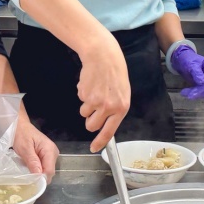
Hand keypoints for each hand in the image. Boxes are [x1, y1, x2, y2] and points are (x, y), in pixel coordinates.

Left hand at [13, 115, 58, 176]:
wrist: (20, 126)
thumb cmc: (21, 135)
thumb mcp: (24, 149)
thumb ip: (33, 162)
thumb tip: (39, 177)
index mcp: (50, 150)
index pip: (50, 171)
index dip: (41, 178)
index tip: (30, 182)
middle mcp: (54, 153)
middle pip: (49, 172)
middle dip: (39, 176)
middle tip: (26, 176)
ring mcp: (51, 154)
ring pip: (47, 170)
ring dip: (37, 173)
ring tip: (27, 170)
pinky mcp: (47, 156)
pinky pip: (44, 167)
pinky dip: (37, 169)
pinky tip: (30, 167)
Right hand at [77, 34, 131, 152]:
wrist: (103, 56)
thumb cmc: (115, 73)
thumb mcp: (122, 93)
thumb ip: (115, 109)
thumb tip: (106, 124)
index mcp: (121, 108)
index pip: (109, 131)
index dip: (100, 142)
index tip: (94, 148)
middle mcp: (108, 107)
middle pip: (91, 126)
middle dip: (90, 120)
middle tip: (94, 108)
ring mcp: (95, 101)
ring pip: (84, 113)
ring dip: (87, 105)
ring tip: (95, 90)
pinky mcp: (84, 94)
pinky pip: (80, 100)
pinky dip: (84, 94)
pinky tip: (91, 83)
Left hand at [170, 45, 203, 98]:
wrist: (183, 60)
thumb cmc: (188, 59)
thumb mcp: (191, 64)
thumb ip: (197, 72)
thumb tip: (202, 82)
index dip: (201, 88)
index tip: (191, 94)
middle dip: (197, 93)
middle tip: (184, 93)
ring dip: (195, 94)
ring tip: (183, 92)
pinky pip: (202, 92)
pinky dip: (194, 94)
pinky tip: (185, 92)